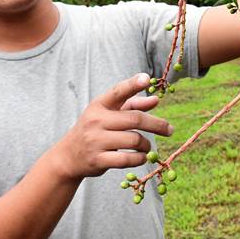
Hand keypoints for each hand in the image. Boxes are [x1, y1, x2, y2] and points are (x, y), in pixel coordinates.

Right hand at [51, 73, 172, 181]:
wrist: (68, 155)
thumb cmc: (96, 129)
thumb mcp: (109, 113)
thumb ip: (133, 104)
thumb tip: (156, 100)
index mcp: (99, 105)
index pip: (118, 92)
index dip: (132, 84)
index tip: (147, 78)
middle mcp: (96, 120)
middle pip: (134, 120)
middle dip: (157, 125)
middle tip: (170, 130)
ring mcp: (95, 140)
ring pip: (133, 140)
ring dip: (146, 145)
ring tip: (147, 147)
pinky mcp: (98, 159)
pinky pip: (127, 159)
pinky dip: (139, 159)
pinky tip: (141, 157)